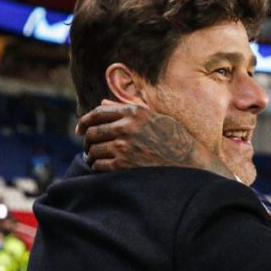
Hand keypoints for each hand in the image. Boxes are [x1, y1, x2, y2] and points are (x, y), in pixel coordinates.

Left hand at [77, 100, 229, 178]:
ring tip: (95, 159)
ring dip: (92, 155)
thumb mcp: (155, 118)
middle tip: (88, 147)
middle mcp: (127, 127)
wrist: (190, 163)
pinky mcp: (125, 164)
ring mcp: (125, 146)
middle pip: (93, 132)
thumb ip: (127, 109)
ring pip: (94, 149)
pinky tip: (101, 168)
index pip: (98, 113)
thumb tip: (102, 102)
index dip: (85, 121)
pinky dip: (97, 167)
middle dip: (87, 141)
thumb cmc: (175, 140)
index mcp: (134, 113)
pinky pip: (100, 165)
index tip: (80, 129)